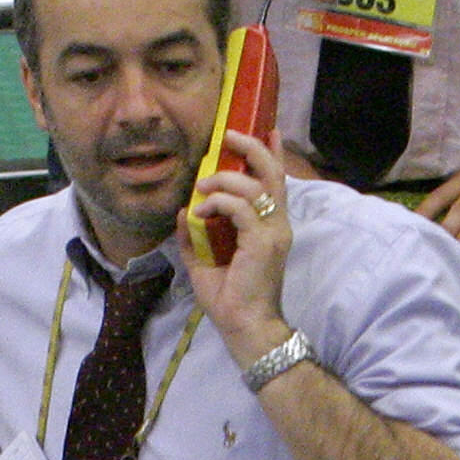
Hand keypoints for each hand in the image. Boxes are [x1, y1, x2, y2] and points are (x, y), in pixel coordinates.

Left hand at [186, 126, 296, 358]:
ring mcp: (273, 232)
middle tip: (228, 137)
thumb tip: (182, 212)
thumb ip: (194, 237)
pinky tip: (202, 210)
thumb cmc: (231, 300)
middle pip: (272, 172)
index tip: (265, 130)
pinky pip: (240, 207)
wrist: (247, 329)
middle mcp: (277, 225)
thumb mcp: (204, 263)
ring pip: (254, 184)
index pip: (276, 181)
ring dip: (223, 179)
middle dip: (251, 147)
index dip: (271, 153)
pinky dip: (218, 202)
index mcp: (270, 227)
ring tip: (202, 187)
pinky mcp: (262, 241)